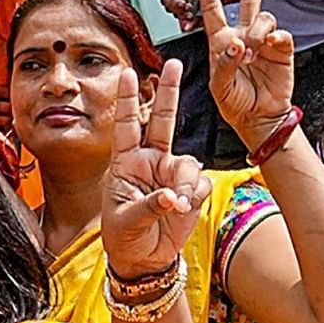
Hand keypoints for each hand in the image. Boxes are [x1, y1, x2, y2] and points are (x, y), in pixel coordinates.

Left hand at [99, 61, 206, 281]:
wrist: (144, 259)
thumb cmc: (124, 236)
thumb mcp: (127, 219)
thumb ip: (151, 205)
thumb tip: (173, 196)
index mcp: (126, 162)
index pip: (127, 124)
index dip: (128, 100)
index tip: (127, 73)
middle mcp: (150, 161)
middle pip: (162, 120)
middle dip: (170, 91)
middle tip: (175, 64)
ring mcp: (170, 173)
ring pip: (188, 163)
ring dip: (186, 183)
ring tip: (177, 204)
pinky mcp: (190, 189)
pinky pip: (199, 183)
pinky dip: (194, 194)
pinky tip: (185, 207)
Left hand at [194, 0, 293, 144]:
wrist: (258, 118)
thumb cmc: (235, 102)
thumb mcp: (219, 86)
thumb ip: (224, 64)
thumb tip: (236, 44)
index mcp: (221, 41)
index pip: (213, 10)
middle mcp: (243, 36)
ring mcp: (263, 42)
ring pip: (263, 17)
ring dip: (257, 32)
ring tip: (252, 53)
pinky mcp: (282, 50)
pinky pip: (281, 34)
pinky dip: (276, 37)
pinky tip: (271, 46)